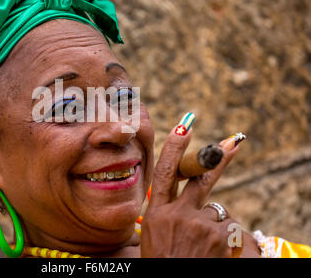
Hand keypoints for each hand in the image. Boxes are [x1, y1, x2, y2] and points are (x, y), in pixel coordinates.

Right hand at [140, 124, 259, 256]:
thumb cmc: (163, 261)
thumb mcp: (155, 235)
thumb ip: (168, 213)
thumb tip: (190, 196)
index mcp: (157, 214)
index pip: (164, 173)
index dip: (174, 148)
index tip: (184, 127)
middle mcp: (177, 214)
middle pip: (200, 177)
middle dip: (217, 158)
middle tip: (233, 142)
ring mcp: (199, 225)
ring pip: (217, 210)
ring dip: (214, 224)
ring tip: (203, 245)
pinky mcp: (219, 237)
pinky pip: (229, 227)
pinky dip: (225, 238)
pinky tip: (213, 251)